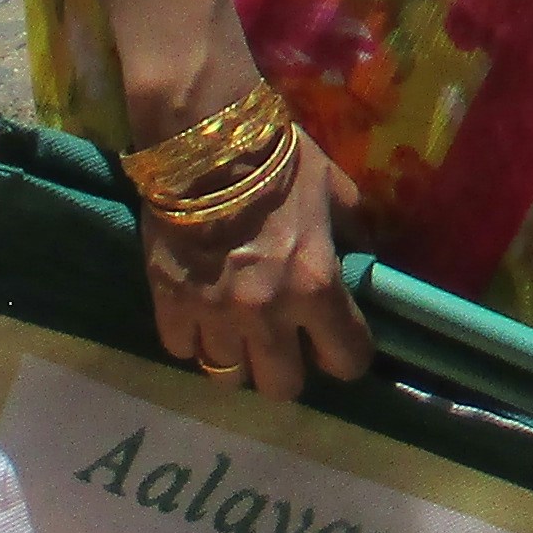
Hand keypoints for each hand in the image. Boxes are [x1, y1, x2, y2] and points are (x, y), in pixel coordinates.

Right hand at [145, 137, 369, 401]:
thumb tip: (360, 253)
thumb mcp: (333, 189)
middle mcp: (267, 315)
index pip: (346, 359)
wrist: (206, 145)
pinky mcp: (172, 307)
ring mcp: (215, 316)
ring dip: (236, 358)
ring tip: (235, 334)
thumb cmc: (278, 161)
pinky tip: (198, 315)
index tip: (336, 345)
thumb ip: (350, 229)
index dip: (345, 356)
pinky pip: (182, 348)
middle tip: (282, 345)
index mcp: (316, 287)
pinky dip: (192, 337)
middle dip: (286, 369)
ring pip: (227, 376)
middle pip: (282, 387)